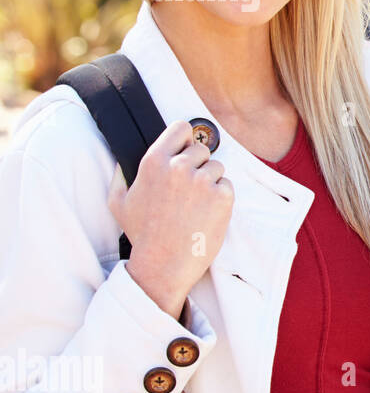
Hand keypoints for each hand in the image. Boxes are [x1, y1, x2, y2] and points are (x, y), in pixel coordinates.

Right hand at [108, 120, 234, 319]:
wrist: (164, 264)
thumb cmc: (142, 235)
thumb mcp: (118, 202)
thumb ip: (120, 175)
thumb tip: (122, 159)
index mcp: (154, 161)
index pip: (181, 128)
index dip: (185, 140)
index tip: (185, 151)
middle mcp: (179, 167)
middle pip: (202, 149)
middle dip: (198, 166)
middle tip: (187, 192)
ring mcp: (203, 181)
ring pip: (217, 167)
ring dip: (211, 183)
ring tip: (195, 206)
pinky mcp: (222, 196)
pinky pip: (227, 185)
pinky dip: (221, 198)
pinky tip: (206, 215)